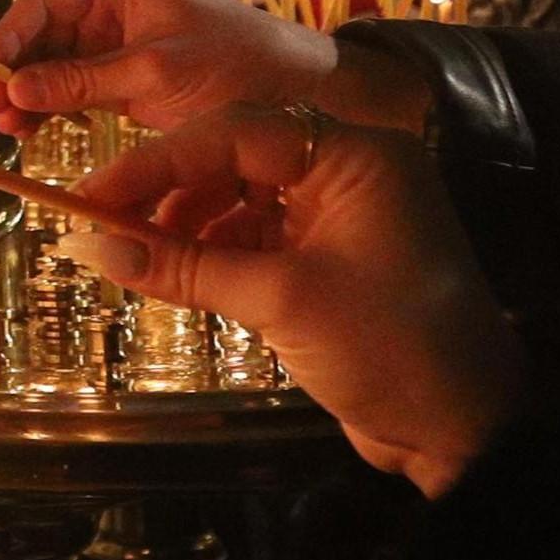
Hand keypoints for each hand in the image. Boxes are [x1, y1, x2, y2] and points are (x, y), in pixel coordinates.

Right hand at [0, 0, 428, 142]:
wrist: (297, 93)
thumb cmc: (237, 65)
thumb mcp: (157, 72)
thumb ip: (83, 80)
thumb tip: (15, 89)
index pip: (43, 3)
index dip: (8, 40)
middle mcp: (112, 3)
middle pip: (40, 34)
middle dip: (13, 72)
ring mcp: (116, 40)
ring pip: (50, 63)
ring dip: (27, 94)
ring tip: (7, 129)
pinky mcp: (125, 75)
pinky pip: (72, 86)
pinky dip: (50, 107)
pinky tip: (31, 131)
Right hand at [57, 111, 517, 496]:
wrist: (466, 428)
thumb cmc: (392, 349)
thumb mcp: (280, 302)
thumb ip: (184, 267)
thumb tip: (93, 246)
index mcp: (358, 156)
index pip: (237, 131)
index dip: (157, 162)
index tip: (93, 195)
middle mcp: (353, 171)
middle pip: (237, 156)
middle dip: (169, 190)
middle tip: (103, 223)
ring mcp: (344, 214)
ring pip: (243, 195)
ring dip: (187, 222)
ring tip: (136, 254)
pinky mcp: (333, 256)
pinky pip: (259, 233)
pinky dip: (215, 251)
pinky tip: (177, 272)